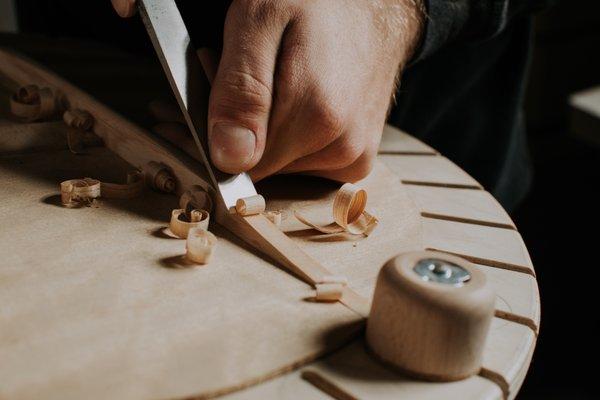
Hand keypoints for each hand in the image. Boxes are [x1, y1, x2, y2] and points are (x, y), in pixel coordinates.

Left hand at [114, 0, 423, 181]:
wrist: (376, 6)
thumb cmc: (320, 2)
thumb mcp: (262, 20)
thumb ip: (242, 91)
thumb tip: (229, 159)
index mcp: (317, 115)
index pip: (237, 162)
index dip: (211, 135)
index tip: (196, 105)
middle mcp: (342, 146)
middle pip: (258, 166)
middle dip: (234, 132)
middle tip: (234, 82)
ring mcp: (354, 156)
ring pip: (279, 166)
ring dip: (260, 134)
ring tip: (264, 88)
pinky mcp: (357, 159)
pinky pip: (304, 164)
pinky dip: (286, 141)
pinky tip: (287, 106)